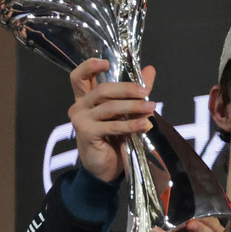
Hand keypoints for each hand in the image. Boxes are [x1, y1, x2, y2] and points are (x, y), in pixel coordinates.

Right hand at [68, 58, 156, 182]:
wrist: (105, 169)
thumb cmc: (114, 139)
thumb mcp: (125, 112)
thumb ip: (135, 91)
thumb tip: (150, 70)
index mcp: (85, 98)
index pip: (79, 76)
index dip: (89, 66)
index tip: (105, 63)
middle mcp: (79, 106)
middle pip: (102, 90)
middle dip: (127, 89)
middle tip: (146, 93)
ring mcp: (80, 120)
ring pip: (110, 107)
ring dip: (133, 107)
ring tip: (151, 108)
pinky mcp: (86, 133)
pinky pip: (113, 125)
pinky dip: (131, 125)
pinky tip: (145, 125)